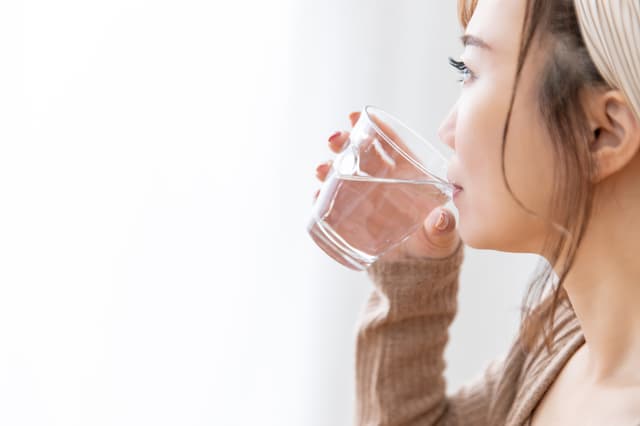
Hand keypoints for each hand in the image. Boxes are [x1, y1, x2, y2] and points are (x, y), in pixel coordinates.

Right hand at [314, 112, 460, 260]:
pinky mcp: (351, 215)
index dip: (374, 128)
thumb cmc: (432, 244)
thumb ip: (442, 228)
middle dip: (344, 141)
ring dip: (329, 166)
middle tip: (334, 140)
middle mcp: (382, 181)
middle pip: (360, 153)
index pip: (390, 144)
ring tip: (322, 169)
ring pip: (342, 173)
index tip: (355, 117)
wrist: (413, 269)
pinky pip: (333, 201)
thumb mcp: (439, 236)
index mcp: (406, 174)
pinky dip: (323, 196)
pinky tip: (318, 195)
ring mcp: (364, 197)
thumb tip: (439, 220)